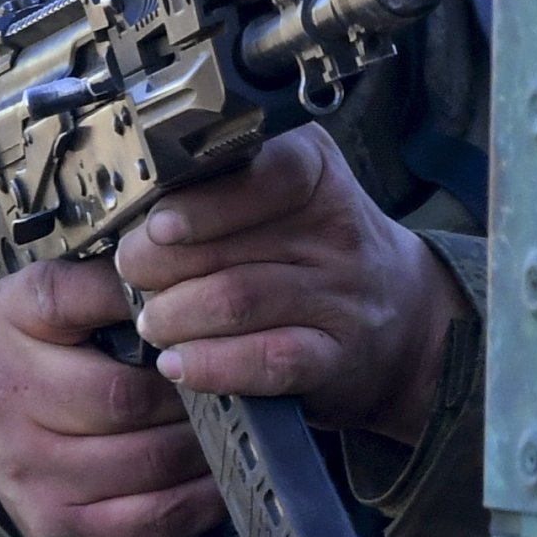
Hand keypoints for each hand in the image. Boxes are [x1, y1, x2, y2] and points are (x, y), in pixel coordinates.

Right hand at [0, 256, 215, 536]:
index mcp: (5, 319)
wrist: (27, 462)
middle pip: (126, 392)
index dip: (145, 301)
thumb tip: (189, 251)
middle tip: (234, 381)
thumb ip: (114, 277)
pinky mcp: (58, 528)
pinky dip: (203, 496)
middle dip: (192, 390)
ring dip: (206, 444)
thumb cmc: (67, 366)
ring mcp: (25, 468)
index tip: (193, 299)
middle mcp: (3, 393)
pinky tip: (221, 476)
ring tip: (234, 426)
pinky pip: (157, 513)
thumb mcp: (72, 306)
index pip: (73, 296)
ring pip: (150, 457)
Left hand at [111, 125, 457, 445]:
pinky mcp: (335, 356)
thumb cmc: (320, 254)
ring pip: (238, 300)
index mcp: (316, 172)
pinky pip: (266, 360)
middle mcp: (335, 230)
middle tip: (132, 278)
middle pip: (231, 247)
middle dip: (163, 267)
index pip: (262, 172)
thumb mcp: (286, 202)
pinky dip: (212, 364)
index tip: (156, 223)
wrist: (406, 320)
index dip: (201, 202)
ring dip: (177, 316)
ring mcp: (340, 296)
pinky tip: (178, 364)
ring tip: (150, 323)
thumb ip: (220, 196)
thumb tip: (130, 221)